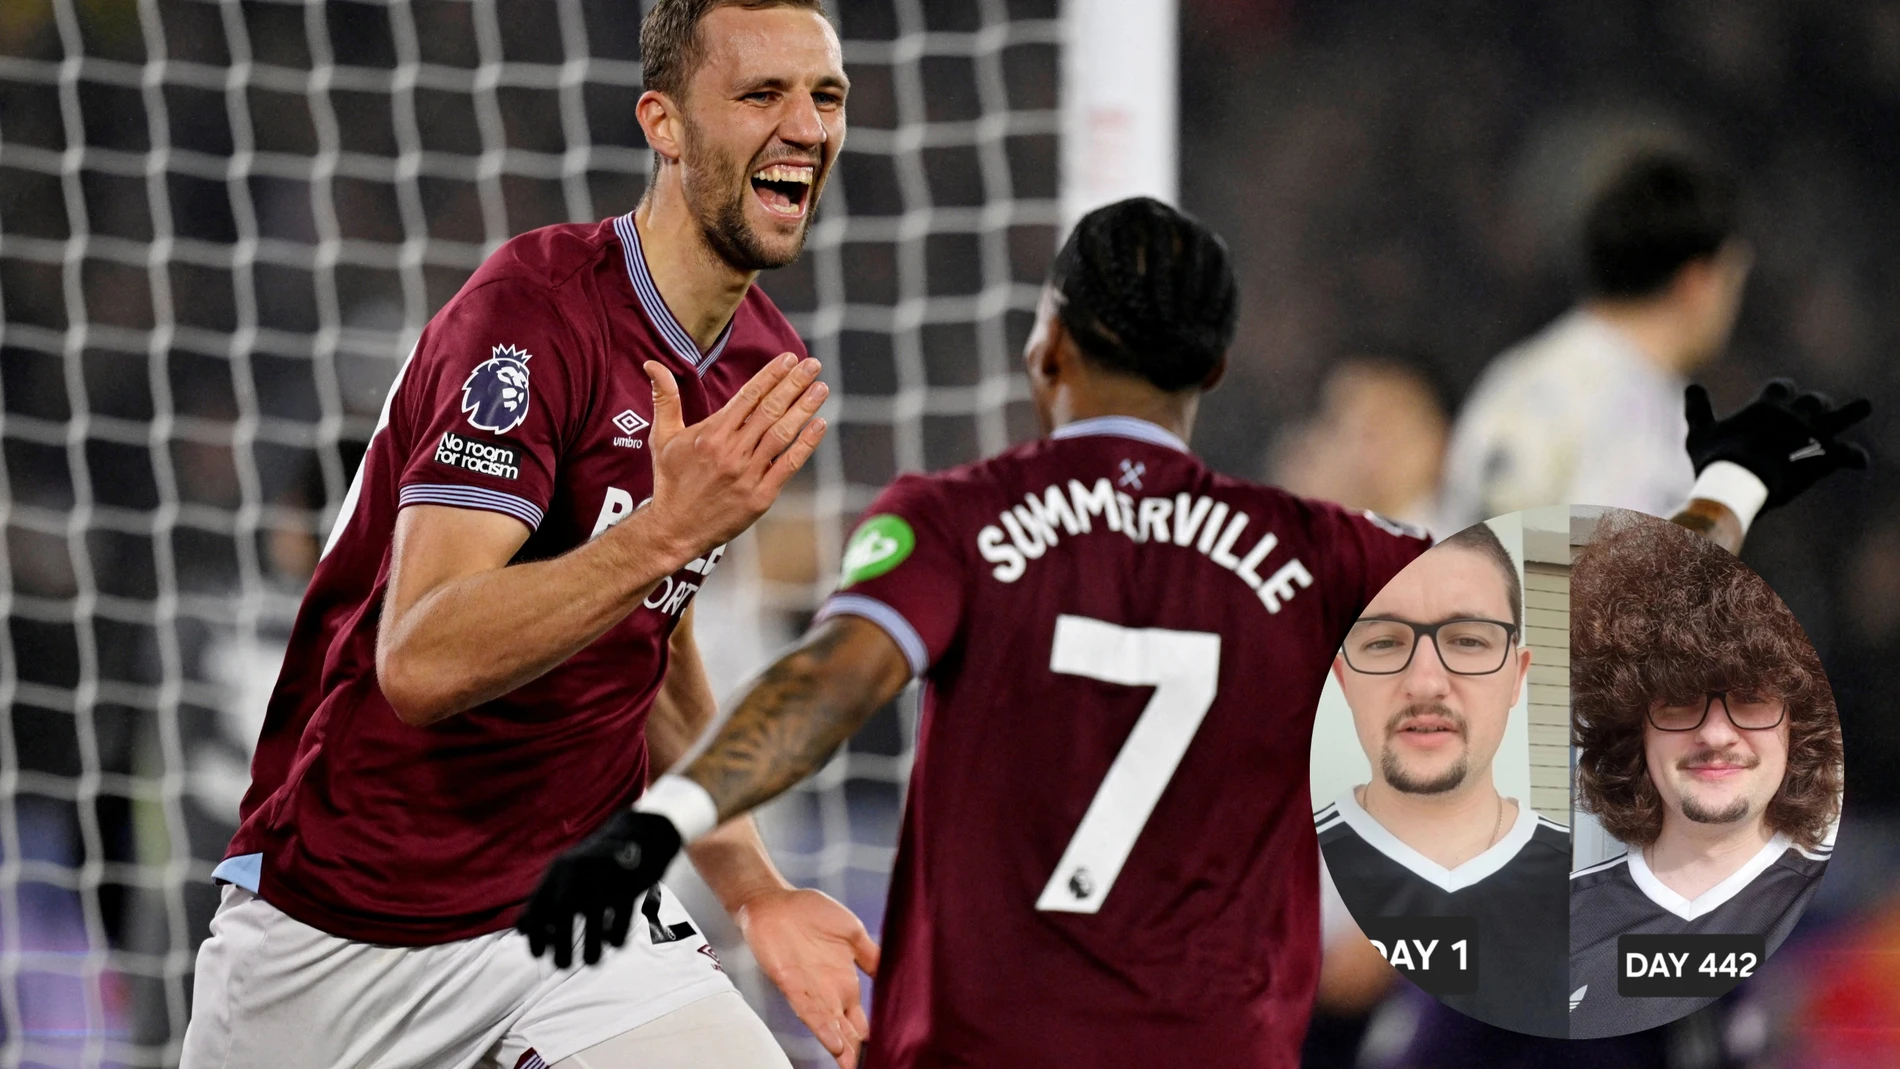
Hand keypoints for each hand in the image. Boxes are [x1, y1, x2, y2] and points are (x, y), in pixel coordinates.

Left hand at [516, 810, 680, 967]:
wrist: (641, 834)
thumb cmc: (596, 864)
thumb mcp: (566, 872)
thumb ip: (545, 897)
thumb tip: (522, 931)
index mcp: (558, 871)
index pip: (537, 908)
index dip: (534, 936)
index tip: (539, 955)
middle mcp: (578, 873)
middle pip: (562, 917)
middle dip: (560, 949)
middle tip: (563, 965)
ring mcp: (605, 879)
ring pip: (594, 926)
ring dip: (590, 952)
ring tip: (592, 962)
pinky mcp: (631, 888)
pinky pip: (620, 925)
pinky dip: (615, 939)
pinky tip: (614, 940)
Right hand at [642, 354, 828, 557]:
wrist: (674, 529)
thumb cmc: (670, 480)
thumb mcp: (662, 437)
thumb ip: (665, 399)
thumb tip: (652, 365)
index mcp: (711, 433)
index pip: (748, 396)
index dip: (771, 375)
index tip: (790, 358)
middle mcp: (731, 450)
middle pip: (769, 410)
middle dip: (794, 384)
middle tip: (814, 365)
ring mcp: (747, 473)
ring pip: (782, 434)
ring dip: (804, 409)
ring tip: (821, 388)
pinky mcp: (760, 496)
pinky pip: (788, 465)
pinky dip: (806, 444)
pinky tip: (820, 425)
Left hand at [739, 887, 879, 1068]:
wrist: (776, 902)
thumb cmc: (811, 912)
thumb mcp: (852, 931)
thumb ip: (871, 954)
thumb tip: (896, 971)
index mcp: (846, 981)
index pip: (861, 1018)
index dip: (871, 1036)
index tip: (886, 1050)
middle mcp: (830, 991)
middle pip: (847, 1029)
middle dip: (858, 1050)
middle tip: (871, 1064)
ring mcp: (811, 990)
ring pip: (830, 1026)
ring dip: (843, 1047)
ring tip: (855, 1063)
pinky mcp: (792, 984)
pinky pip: (809, 1011)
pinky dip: (823, 1028)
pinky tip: (836, 1043)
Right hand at [1685, 380, 1870, 509]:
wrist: (1741, 479)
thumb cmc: (1716, 459)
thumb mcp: (1699, 433)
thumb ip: (1697, 410)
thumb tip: (1692, 386)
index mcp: (1766, 407)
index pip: (1781, 388)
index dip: (1783, 390)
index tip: (1784, 394)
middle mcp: (1795, 416)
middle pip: (1814, 401)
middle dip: (1816, 404)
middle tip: (1820, 408)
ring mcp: (1813, 435)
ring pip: (1841, 417)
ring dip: (1854, 411)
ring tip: (1865, 406)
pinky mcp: (1825, 457)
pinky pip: (1848, 454)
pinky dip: (1855, 457)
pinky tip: (1860, 461)